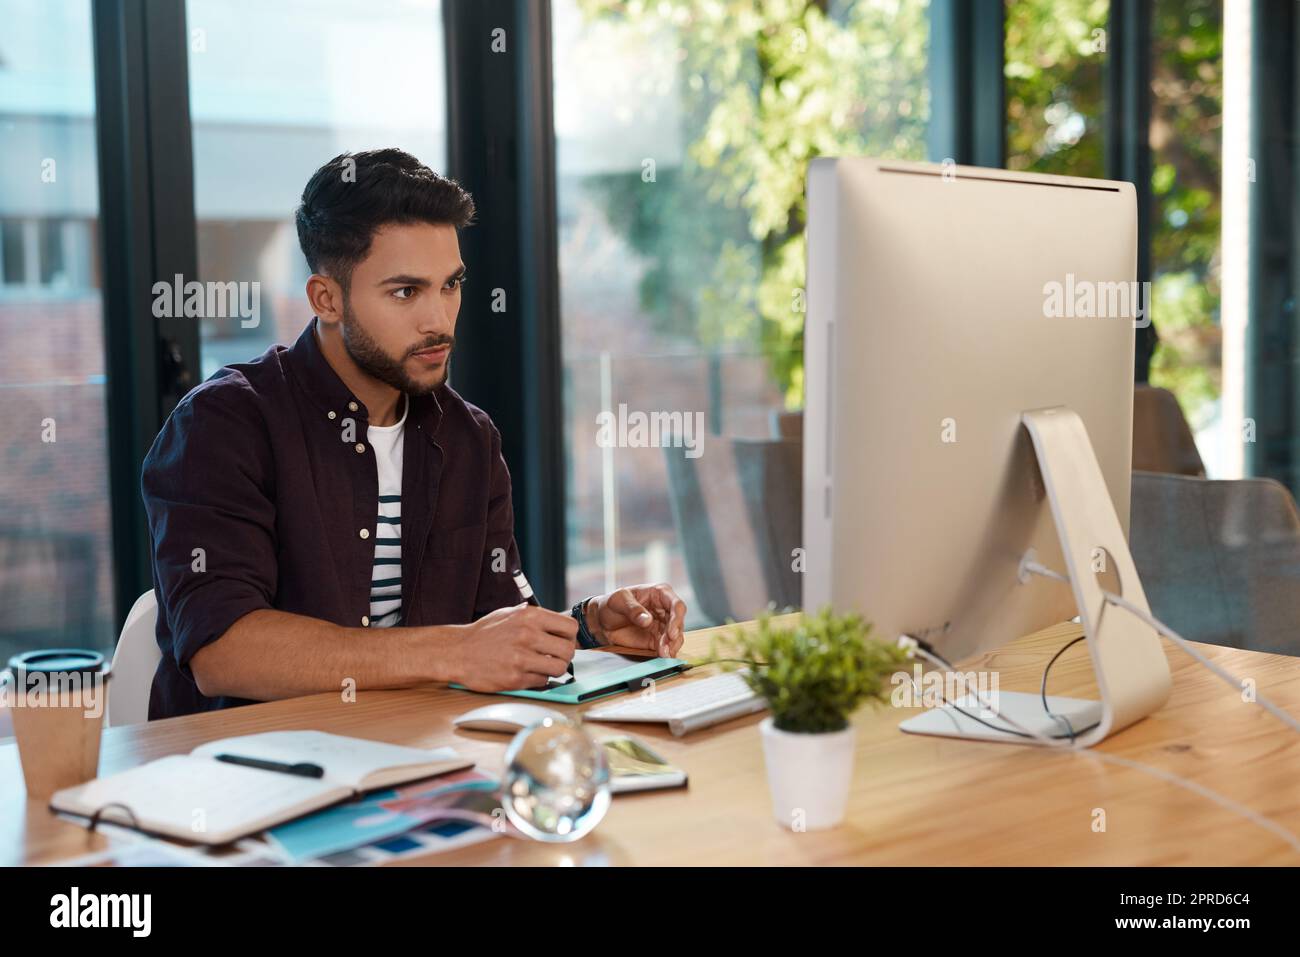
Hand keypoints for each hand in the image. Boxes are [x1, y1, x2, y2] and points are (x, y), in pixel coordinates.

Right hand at [448, 603, 576, 691]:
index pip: (570, 627)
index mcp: (530, 616)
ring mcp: (521, 658)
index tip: (563, 641)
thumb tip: (561, 626)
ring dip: (554, 669)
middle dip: (564, 655)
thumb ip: (536, 618)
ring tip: (543, 666)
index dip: (570, 637)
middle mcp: (527, 635)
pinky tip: (527, 672)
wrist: (457, 651)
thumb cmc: (485, 633)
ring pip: (559, 668)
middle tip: (555, 657)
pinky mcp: (515, 678)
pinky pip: (543, 681)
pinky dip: (538, 678)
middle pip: (568, 650)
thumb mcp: (510, 614)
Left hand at [586, 583, 686, 657]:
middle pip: (679, 622)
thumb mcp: (618, 601)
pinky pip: (668, 646)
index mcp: (658, 593)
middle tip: (665, 648)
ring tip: (663, 654)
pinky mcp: (658, 639)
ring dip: (672, 646)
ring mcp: (663, 625)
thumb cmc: (611, 604)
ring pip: (676, 636)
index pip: (676, 604)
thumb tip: (648, 620)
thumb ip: (633, 609)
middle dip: (674, 636)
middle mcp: (665, 609)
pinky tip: (663, 657)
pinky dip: (667, 652)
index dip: (677, 618)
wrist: (601, 621)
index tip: (671, 633)